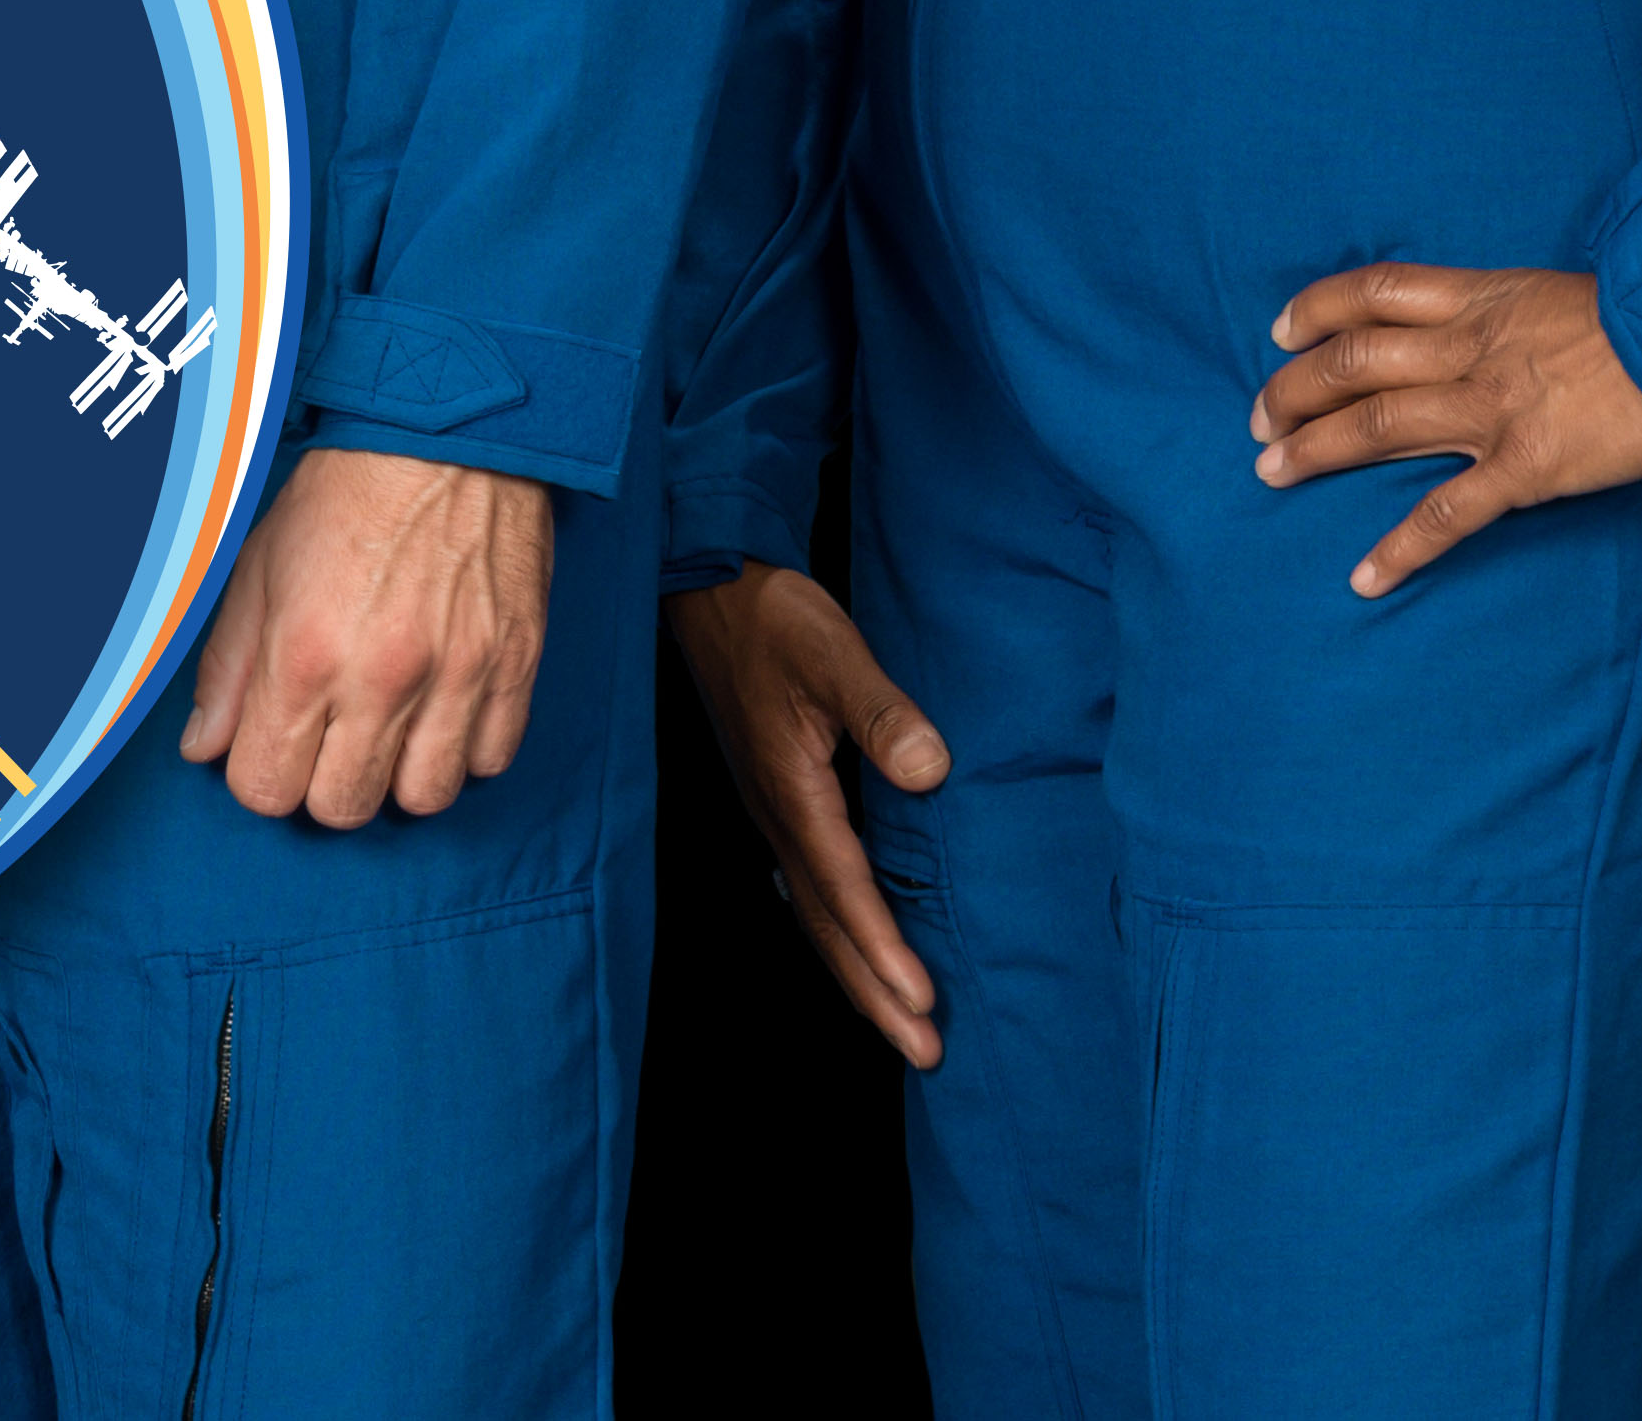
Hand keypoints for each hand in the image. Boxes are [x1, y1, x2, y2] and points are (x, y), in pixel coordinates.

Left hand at [173, 448, 552, 824]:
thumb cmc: (343, 493)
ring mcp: (456, 676)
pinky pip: (490, 762)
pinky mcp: (515, 666)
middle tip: (329, 730)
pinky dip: (464, 747)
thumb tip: (204, 747)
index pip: (267, 788)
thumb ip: (226, 668)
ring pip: (423, 799)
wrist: (444, 433)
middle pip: (343, 807)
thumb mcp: (257, 566)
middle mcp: (380, 677)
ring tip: (389, 722)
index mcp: (303, 653)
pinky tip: (443, 705)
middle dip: (325, 780)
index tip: (272, 743)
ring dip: (398, 773)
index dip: (262, 773)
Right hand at [664, 562, 948, 1065]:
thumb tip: (932, 771)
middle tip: (924, 1055)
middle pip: (827, 926)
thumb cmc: (772, 616)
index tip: (923, 1004)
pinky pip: (808, 887)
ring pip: (816, 914)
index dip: (884, 949)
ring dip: (858, 973)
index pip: (845, 890)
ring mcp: (772, 811)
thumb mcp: (833, 651)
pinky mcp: (776, 797)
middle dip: (875, 994)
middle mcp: (777, 815)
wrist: (710, 587)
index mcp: (792, 790)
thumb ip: (881, 711)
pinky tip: (853, 946)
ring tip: (902, 1025)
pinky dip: (838, 931)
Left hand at [1252, 259, 1641, 594]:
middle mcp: (1469, 348)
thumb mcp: (1553, 291)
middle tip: (1257, 422)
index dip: (1315, 311)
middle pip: (1352, 363)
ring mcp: (1492, 408)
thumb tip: (1473, 326)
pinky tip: (1365, 576)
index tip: (1278, 334)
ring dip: (1314, 450)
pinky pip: (1447, 513)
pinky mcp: (1526, 467)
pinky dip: (1400, 548)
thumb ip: (1503, 311)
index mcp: (1478, 300)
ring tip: (1270, 473)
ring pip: (1377, 427)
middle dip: (1294, 392)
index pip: (1370, 292)